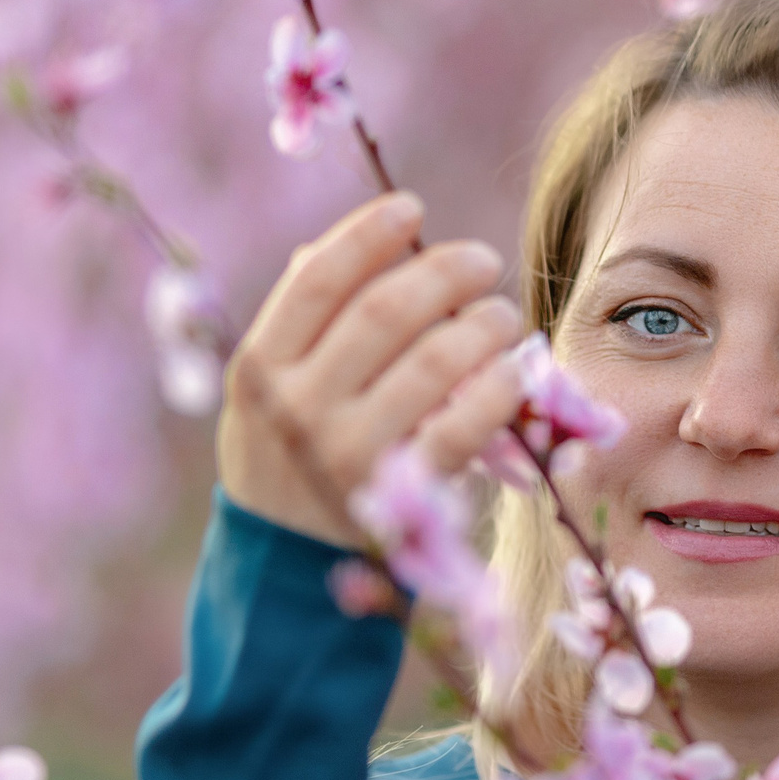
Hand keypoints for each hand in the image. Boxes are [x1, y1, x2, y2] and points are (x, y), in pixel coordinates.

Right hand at [217, 192, 526, 546]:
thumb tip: (337, 245)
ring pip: (435, 362)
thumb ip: (296, 325)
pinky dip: (500, 390)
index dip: (369, 234)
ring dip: (483, 325)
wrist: (283, 572)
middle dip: (445, 271)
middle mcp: (297, 406)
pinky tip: (519, 371)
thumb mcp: (266, 395)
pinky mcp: (397, 496)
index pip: (317, 278)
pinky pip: (464, 427)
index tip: (412, 207)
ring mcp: (348, 452)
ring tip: (504, 316)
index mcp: (259, 367)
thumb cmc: (285, 459)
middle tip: (482, 259)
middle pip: (384, 310)